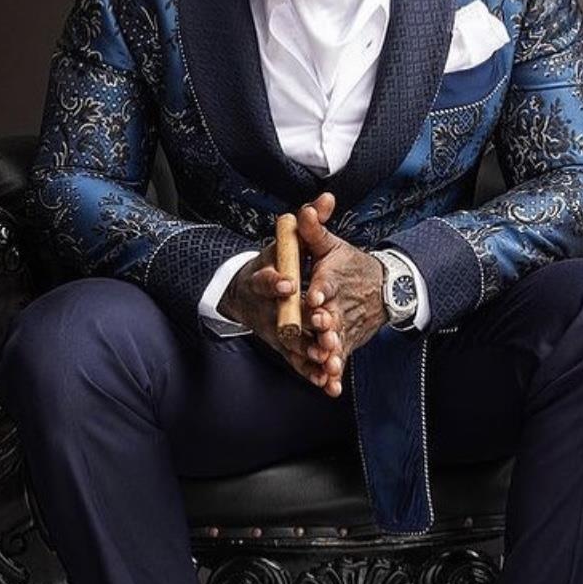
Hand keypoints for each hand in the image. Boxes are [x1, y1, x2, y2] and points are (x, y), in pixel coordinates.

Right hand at [218, 196, 342, 395]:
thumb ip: (311, 222)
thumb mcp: (290, 240)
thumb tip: (326, 199)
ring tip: (327, 357)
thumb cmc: (276, 262)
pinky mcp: (286, 347)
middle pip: (281, 316)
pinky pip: (300, 363)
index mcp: (263, 279)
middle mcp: (267, 308)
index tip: (287, 281)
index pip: (265, 279)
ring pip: (292, 343)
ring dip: (309, 352)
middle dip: (299, 322)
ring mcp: (276, 330)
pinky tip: (329, 384)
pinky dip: (313, 374)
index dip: (275, 281)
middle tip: (317, 325)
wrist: (253, 293)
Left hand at [297, 192, 387, 396]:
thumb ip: (313, 230)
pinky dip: (335, 373)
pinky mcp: (347, 342)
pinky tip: (329, 387)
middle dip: (328, 321)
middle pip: (334, 314)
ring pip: (338, 339)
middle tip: (321, 327)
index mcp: (334, 278)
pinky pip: (340, 359)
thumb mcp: (331, 245)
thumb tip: (304, 210)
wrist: (384, 287)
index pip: (328, 282)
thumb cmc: (350, 265)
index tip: (314, 295)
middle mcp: (341, 304)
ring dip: (333, 349)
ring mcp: (345, 325)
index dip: (321, 289)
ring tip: (328, 360)